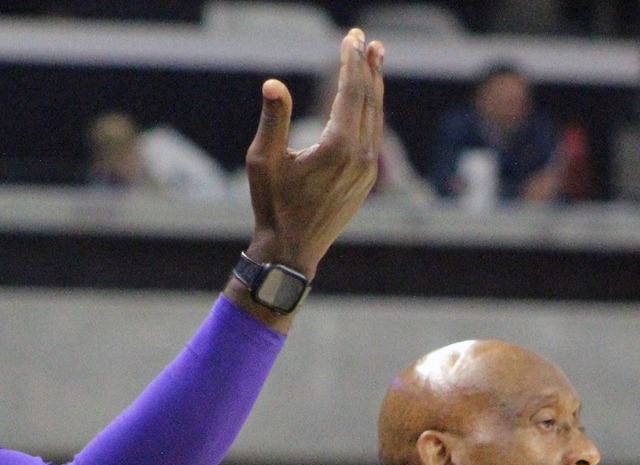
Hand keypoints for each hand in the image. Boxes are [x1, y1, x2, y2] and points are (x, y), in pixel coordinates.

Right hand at [239, 28, 384, 279]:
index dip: (351, 61)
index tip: (350, 38)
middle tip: (365, 40)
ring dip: (375, 85)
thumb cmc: (272, 206)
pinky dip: (373, 110)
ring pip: (376, 116)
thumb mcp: (263, 161)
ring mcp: (368, 169)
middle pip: (370, 99)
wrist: (292, 250)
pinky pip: (375, 135)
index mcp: (338, 147)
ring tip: (374, 58)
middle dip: (367, 66)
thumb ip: (273, 120)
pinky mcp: (368, 179)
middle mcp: (361, 156)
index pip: (350, 92)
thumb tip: (273, 84)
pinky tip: (368, 99)